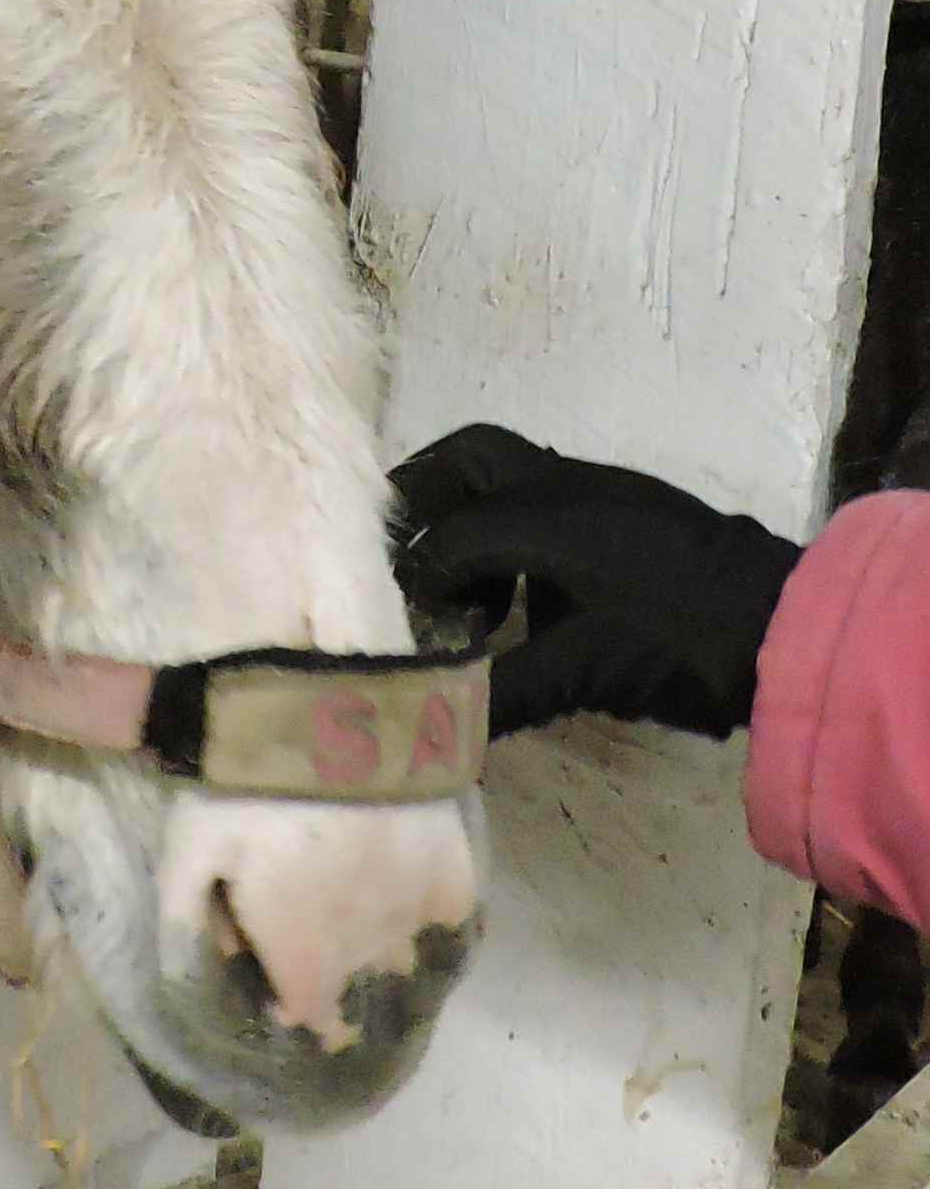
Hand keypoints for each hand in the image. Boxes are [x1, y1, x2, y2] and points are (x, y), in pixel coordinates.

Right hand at [390, 425, 801, 738]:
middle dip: (425, 495)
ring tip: (462, 591)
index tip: (404, 623)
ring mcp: (601, 492)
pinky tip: (522, 600)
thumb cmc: (680, 641)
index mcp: (543, 511)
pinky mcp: (629, 513)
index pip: (450, 535)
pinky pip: (547, 501)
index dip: (416, 578)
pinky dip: (515, 536)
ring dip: (472, 519)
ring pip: (511, 476)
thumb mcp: (585, 672)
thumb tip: (432, 730)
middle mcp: (563, 485)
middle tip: (399, 550)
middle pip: (470, 458)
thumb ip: (503, 693)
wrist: (789, 625)